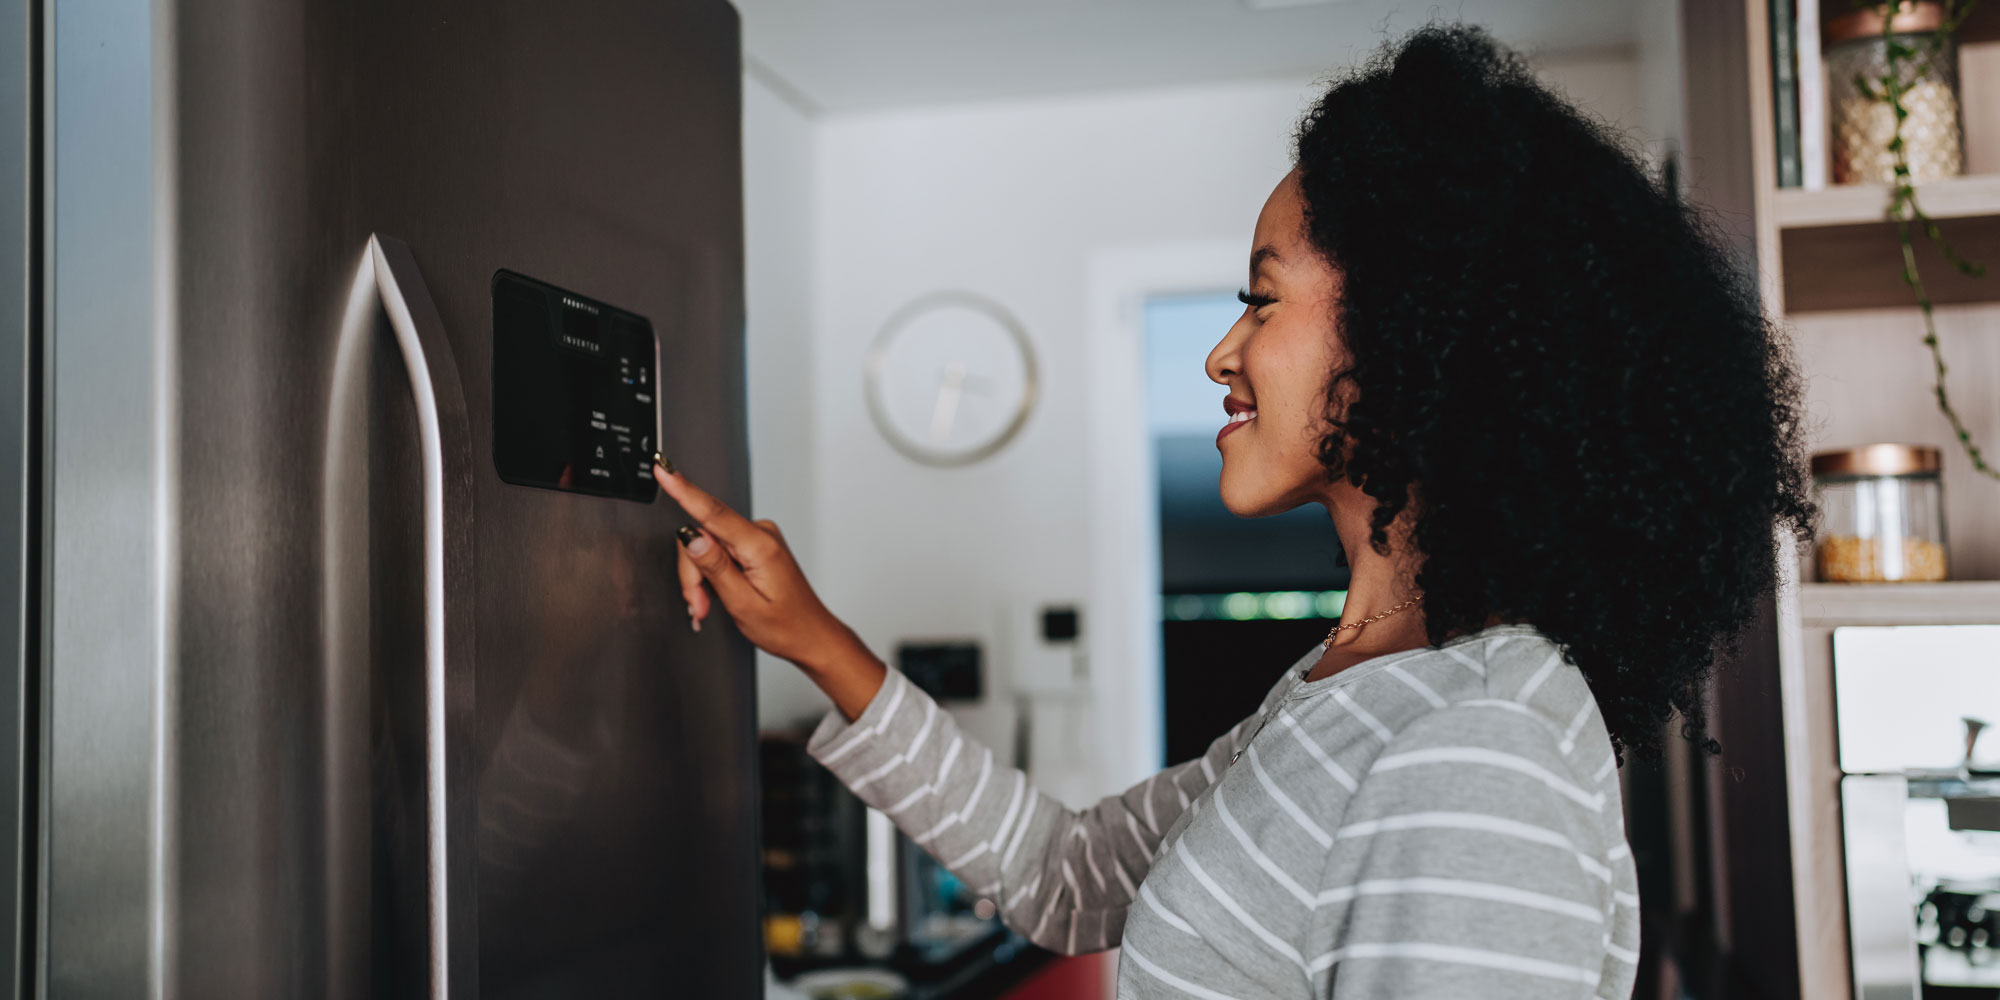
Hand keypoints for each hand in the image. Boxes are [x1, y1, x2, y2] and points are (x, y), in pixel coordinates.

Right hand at [652, 457, 885, 718]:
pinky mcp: (753, 545)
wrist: (810, 635)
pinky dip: (711, 575)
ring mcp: (757, 538)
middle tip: (698, 605)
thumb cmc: (785, 626)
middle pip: (702, 537)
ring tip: (708, 606)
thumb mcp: (743, 604)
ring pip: (706, 546)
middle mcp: (760, 534)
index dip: (683, 490)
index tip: (664, 469)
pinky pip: (718, 551)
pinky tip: (716, 595)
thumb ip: (715, 568)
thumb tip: (691, 536)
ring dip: (700, 578)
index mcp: (760, 546)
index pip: (713, 512)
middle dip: (693, 573)